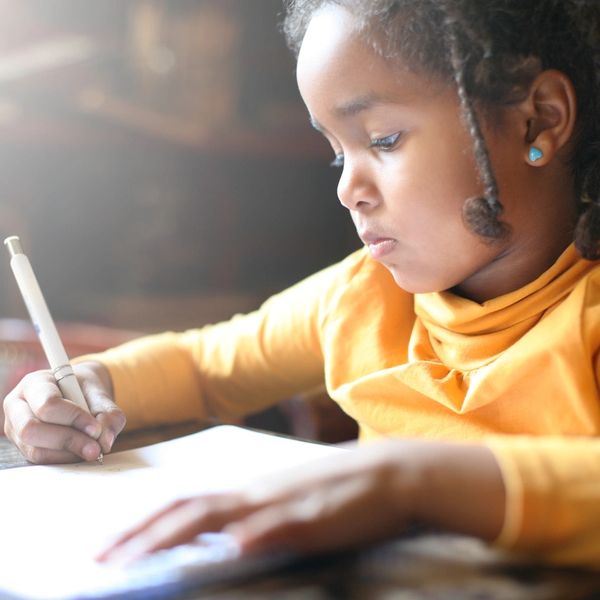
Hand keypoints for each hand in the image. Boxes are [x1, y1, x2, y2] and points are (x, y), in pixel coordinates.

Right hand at [3, 360, 125, 463]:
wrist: (76, 392)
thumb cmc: (83, 389)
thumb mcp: (98, 393)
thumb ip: (107, 412)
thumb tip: (105, 441)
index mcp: (35, 383)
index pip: (48, 404)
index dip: (73, 418)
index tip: (96, 428)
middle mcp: (17, 406)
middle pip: (32, 430)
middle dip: (68, 440)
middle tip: (95, 448)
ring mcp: (15, 429)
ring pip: (35, 450)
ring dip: (68, 454)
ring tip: (92, 449)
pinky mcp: (23, 447)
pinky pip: (40, 460)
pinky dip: (64, 460)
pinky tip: (80, 452)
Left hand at [97, 439, 504, 564]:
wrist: (392, 473)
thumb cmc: (342, 491)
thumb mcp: (292, 504)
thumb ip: (259, 519)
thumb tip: (226, 539)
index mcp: (252, 492)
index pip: (188, 504)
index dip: (147, 522)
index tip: (113, 543)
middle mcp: (257, 494)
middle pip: (188, 508)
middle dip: (140, 533)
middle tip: (100, 557)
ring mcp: (282, 503)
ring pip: (219, 515)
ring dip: (173, 535)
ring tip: (134, 558)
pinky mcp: (313, 515)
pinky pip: (276, 525)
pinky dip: (250, 535)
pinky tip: (231, 547)